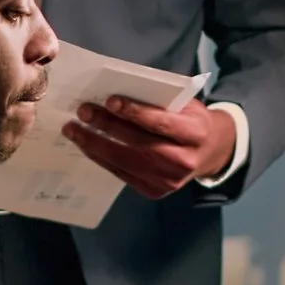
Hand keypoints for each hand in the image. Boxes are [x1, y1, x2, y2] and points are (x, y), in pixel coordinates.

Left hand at [65, 97, 234, 199]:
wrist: (211, 152)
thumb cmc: (192, 121)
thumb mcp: (185, 105)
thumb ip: (159, 101)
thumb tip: (117, 92)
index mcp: (195, 133)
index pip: (160, 123)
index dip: (134, 112)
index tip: (110, 101)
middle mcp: (183, 160)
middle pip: (138, 143)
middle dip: (107, 126)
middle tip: (83, 112)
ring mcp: (169, 180)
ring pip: (125, 161)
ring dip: (95, 145)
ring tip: (74, 130)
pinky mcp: (156, 191)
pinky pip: (123, 174)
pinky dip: (102, 159)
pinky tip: (87, 145)